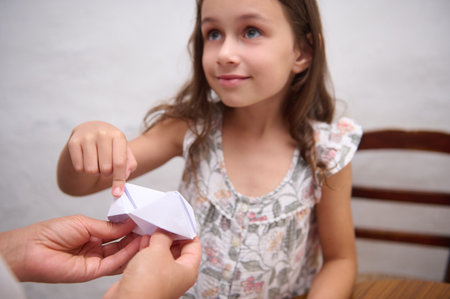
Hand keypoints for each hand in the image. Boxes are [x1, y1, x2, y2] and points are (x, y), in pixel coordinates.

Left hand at [0, 215, 141, 282]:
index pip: (117, 232)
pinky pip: (114, 264)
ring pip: (121, 255)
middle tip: (152, 229)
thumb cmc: (51, 232)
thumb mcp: (85, 223)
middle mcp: (96, 249)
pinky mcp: (93, 272)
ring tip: (149, 237)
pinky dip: (127, 255)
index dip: (131, 227)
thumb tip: (129, 223)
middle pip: (122, 244)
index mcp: (93, 235)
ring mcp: (95, 261)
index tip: (144, 221)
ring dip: (136, 247)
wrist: (32, 249)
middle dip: (137, 237)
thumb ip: (108, 227)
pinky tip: (137, 245)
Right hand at [68, 121, 136, 195]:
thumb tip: (124, 177)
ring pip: (91, 170)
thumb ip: (129, 164)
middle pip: (105, 168)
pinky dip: (83, 169)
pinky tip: (86, 160)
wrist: (90, 129)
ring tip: (96, 162)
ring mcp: (86, 137)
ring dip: (95, 172)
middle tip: (106, 166)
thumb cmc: (110, 145)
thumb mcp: (123, 150)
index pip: (119, 163)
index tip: (117, 193)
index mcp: (118, 136)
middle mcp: (102, 133)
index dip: (119, 180)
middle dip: (106, 174)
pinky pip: (79, 167)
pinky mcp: (73, 142)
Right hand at [104, 230, 201, 298]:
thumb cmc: (147, 286)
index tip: (178, 221)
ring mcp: (161, 279)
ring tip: (151, 231)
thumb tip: (164, 231)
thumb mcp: (159, 251)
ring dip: (156, 242)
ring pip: (162, 255)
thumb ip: (163, 237)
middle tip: (163, 224)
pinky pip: (149, 261)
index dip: (186, 231)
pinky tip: (141, 242)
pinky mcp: (147, 280)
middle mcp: (177, 276)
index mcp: (188, 270)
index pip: (194, 245)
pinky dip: (146, 251)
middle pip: (178, 249)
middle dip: (169, 235)